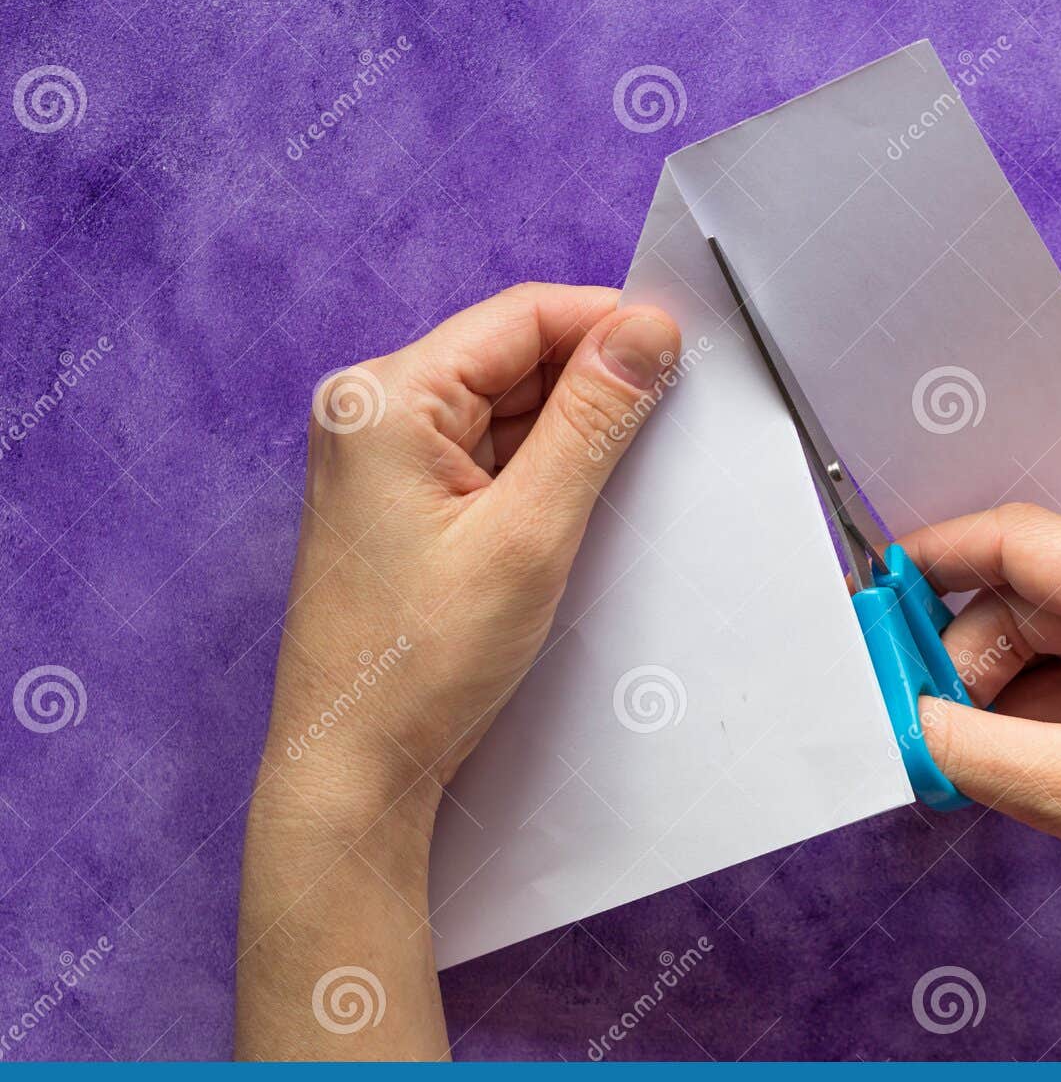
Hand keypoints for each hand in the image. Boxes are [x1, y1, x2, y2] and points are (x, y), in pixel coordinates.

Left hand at [236, 284, 679, 1059]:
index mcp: (386, 398)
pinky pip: (481, 450)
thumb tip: (648, 331)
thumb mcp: (531, 531)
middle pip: (510, 355)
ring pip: (501, 404)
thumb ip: (593, 421)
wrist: (356, 764)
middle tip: (669, 421)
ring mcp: (376, 455)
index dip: (609, 325)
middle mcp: (370, 410)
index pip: (522, 317)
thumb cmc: (425, 659)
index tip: (682, 353)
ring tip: (626, 473)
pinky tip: (576, 499)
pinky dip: (536, 463)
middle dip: (593, 380)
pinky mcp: (393, 498)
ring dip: (568, 426)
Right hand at [903, 504, 1060, 945]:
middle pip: (1023, 596)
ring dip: (998, 694)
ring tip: (967, 758)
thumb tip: (888, 715)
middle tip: (912, 722)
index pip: (1013, 541)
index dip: (927, 567)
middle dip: (962, 662)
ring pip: (1046, 636)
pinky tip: (1013, 758)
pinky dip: (1036, 708)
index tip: (870, 606)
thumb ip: (960, 743)